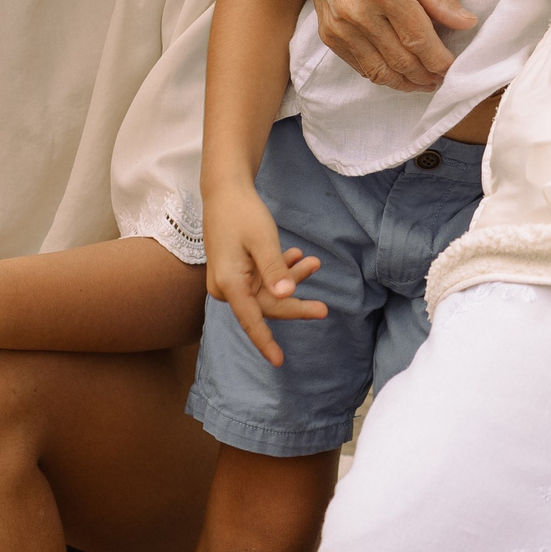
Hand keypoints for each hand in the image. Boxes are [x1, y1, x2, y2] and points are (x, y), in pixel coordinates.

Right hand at [202, 176, 323, 366]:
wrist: (225, 191)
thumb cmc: (242, 213)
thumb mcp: (263, 239)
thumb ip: (275, 269)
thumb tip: (286, 296)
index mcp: (228, 283)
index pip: (251, 319)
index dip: (265, 341)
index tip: (279, 360)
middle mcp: (225, 287)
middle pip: (265, 305)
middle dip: (294, 302)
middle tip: (324, 308)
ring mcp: (230, 280)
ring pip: (268, 291)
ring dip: (291, 278)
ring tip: (313, 262)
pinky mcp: (237, 272)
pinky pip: (263, 279)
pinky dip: (281, 269)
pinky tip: (297, 255)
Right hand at [295, 0, 474, 91]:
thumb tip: (466, 23)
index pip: (418, 40)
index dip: (440, 61)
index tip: (454, 67)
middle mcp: (357, 11)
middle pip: (400, 60)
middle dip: (426, 76)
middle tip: (443, 78)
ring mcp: (338, 24)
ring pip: (378, 71)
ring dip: (405, 82)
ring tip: (425, 81)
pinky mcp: (327, 31)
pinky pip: (358, 65)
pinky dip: (381, 74)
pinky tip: (398, 72)